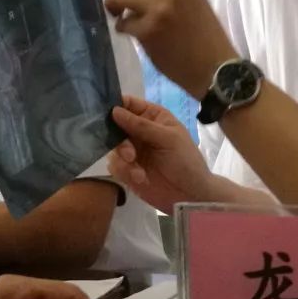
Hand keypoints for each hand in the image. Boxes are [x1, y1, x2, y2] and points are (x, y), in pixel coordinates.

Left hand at [105, 0, 236, 97]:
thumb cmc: (206, 36)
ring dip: (113, 6)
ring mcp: (159, 9)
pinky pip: (122, 23)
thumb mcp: (193, 0)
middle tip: (117, 0)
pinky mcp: (149, 31)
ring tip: (122, 17)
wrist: (216, 69)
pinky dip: (123, 28)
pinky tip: (134, 34)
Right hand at [108, 95, 216, 212]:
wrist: (189, 194)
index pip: (129, 104)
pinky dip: (125, 172)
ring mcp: (132, 151)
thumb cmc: (185, 160)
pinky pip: (115, 166)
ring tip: (139, 171)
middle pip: (115, 126)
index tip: (107, 115)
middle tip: (130, 154)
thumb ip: (141, 125)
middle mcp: (140, 131)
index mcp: (153, 117)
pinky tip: (140, 179)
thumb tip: (114, 110)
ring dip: (123, 160)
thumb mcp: (168, 138)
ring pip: (113, 148)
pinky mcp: (127, 170)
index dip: (116, 106)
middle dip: (119, 140)